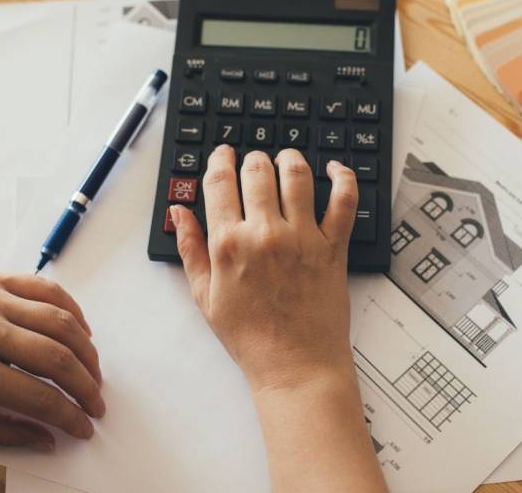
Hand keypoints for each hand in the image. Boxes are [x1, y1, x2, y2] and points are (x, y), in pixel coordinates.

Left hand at [0, 267, 103, 450]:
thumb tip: (46, 439)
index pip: (40, 397)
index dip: (70, 416)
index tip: (85, 427)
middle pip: (58, 359)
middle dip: (87, 386)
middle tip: (96, 403)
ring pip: (62, 323)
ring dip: (88, 351)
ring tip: (93, 372)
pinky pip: (49, 290)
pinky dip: (74, 312)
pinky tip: (82, 332)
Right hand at [170, 146, 357, 391]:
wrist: (295, 367)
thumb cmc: (251, 338)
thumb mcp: (205, 296)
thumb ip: (190, 249)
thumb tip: (178, 212)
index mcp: (228, 245)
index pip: (219, 182)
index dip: (219, 160)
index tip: (222, 154)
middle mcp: (265, 234)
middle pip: (256, 170)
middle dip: (252, 158)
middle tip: (252, 161)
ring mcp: (302, 238)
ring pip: (296, 175)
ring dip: (289, 159)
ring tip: (285, 160)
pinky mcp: (333, 247)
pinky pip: (343, 201)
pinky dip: (342, 177)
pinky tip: (334, 169)